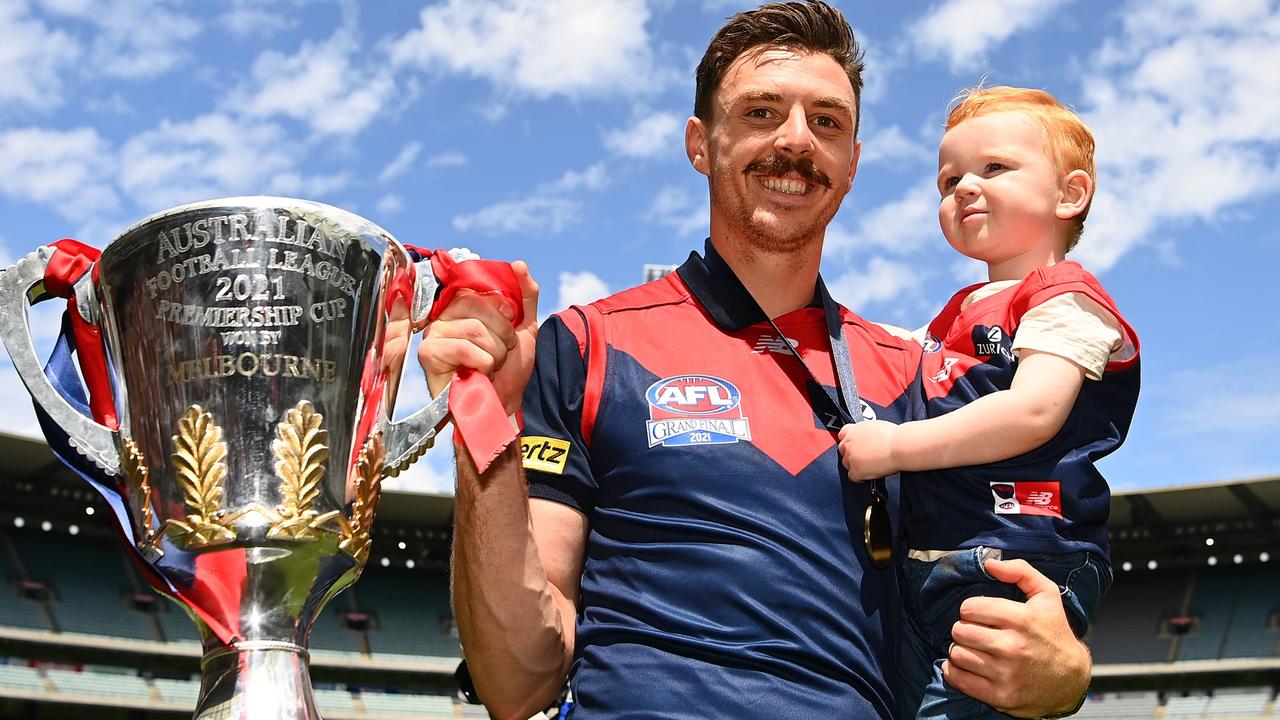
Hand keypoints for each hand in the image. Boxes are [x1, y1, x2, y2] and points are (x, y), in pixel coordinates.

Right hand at [420, 260, 539, 414]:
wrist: (504, 405)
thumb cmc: (510, 370)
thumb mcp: (526, 328)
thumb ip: (526, 296)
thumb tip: (519, 265)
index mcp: (465, 307)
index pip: (482, 290)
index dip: (502, 314)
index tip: (508, 332)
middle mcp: (446, 316)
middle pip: (478, 306)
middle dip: (501, 335)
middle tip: (500, 354)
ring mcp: (434, 334)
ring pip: (473, 329)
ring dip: (493, 353)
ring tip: (490, 366)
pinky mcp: (428, 354)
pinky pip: (463, 348)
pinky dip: (482, 364)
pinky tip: (478, 374)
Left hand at [836, 419, 897, 480]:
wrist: (900, 447)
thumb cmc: (894, 437)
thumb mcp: (874, 427)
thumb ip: (864, 433)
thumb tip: (865, 439)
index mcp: (853, 430)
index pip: (842, 435)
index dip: (849, 441)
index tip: (855, 445)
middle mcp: (849, 443)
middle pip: (843, 450)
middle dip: (852, 453)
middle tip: (864, 457)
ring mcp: (851, 457)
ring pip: (846, 464)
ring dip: (856, 465)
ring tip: (869, 465)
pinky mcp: (856, 470)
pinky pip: (852, 477)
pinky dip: (860, 477)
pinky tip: (869, 474)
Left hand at [944, 558, 1090, 717]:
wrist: (1071, 679)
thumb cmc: (1054, 633)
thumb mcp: (1047, 596)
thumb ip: (1020, 571)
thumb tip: (989, 564)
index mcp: (1022, 620)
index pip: (969, 608)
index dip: (971, 610)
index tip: (980, 616)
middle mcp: (1012, 647)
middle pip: (959, 631)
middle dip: (964, 629)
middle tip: (976, 633)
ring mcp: (1006, 674)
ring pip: (957, 654)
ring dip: (960, 650)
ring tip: (973, 649)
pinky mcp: (1000, 696)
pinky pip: (959, 679)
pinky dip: (954, 672)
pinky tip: (965, 666)